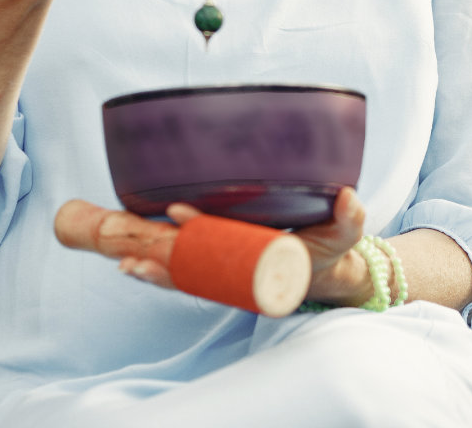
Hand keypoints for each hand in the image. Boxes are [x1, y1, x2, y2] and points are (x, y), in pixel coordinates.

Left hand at [54, 188, 369, 307]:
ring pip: (184, 273)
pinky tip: (133, 261)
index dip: (197, 236)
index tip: (177, 213)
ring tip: (121, 265)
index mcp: (258, 265)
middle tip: (129, 262)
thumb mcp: (343, 238)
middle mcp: (236, 271)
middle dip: (161, 264)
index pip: (221, 253)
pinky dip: (162, 267)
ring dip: (154, 269)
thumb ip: (349, 219)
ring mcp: (226, 269)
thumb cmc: (329, 252)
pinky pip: (187, 271)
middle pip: (193, 270)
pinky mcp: (221, 264)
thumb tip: (349, 198)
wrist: (328, 273)